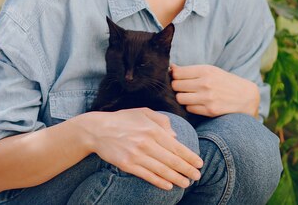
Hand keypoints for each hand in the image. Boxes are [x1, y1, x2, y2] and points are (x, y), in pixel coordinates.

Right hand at [83, 108, 202, 189]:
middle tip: (197, 177)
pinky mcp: (127, 164)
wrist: (97, 129)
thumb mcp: (143, 112)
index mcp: (152, 129)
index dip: (190, 157)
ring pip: (161, 170)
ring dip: (176, 178)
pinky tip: (168, 185)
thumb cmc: (123, 119)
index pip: (176, 146)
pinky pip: (147, 175)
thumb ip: (162, 121)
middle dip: (187, 170)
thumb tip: (175, 137)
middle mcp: (146, 142)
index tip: (199, 164)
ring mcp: (136, 154)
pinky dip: (159, 181)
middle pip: (172, 160)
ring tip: (186, 183)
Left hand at [170, 64, 259, 117]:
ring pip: (180, 98)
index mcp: (206, 70)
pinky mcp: (210, 110)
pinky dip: (191, 106)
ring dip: (182, 98)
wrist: (247, 97)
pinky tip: (198, 103)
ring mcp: (207, 97)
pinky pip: (189, 108)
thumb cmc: (225, 82)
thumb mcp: (211, 71)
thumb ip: (191, 70)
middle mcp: (206, 83)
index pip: (177, 73)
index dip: (174, 76)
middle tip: (183, 88)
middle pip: (176, 85)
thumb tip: (171, 68)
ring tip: (189, 96)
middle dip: (177, 87)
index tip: (177, 77)